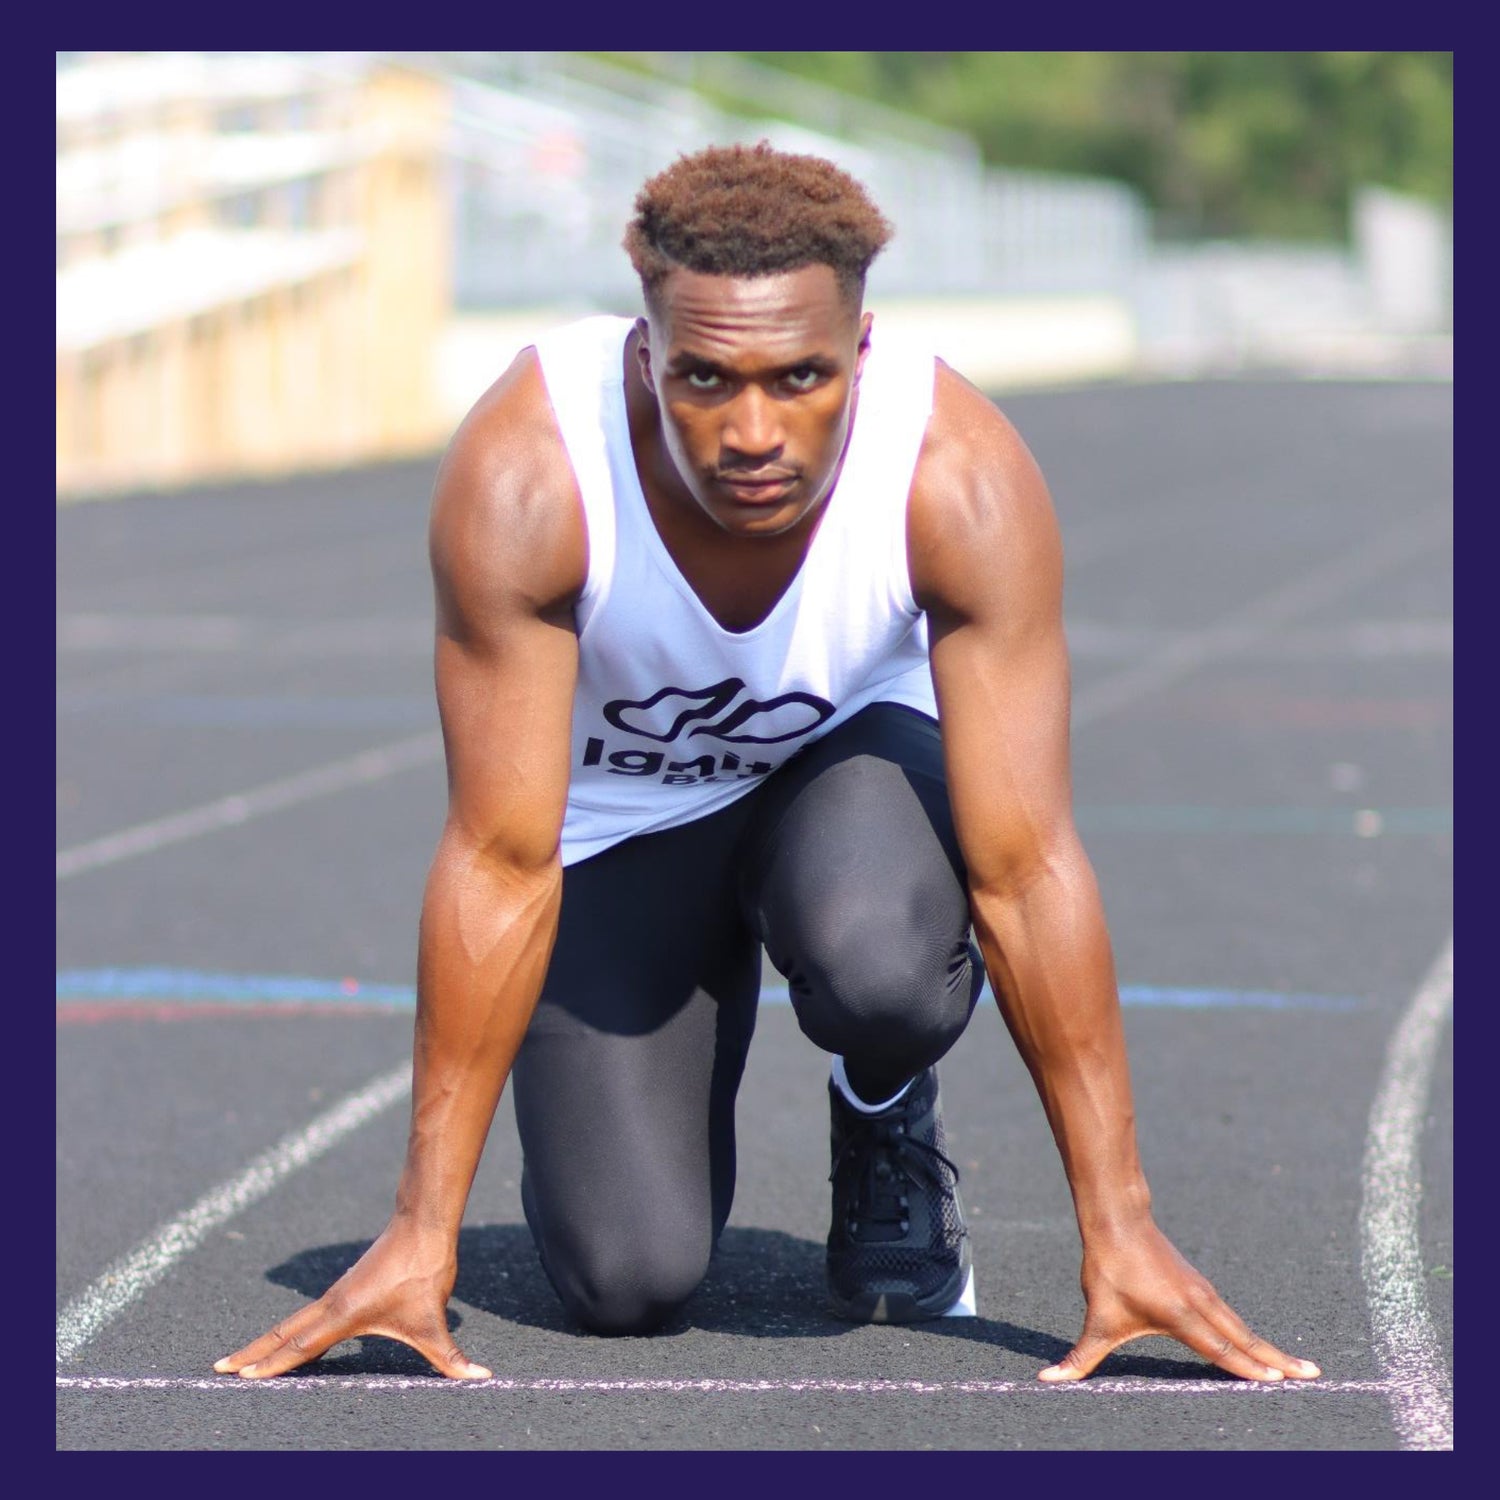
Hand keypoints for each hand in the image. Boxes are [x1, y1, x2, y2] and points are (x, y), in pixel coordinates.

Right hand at [214, 1220, 491, 1380]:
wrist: (424, 1224)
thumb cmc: (424, 1270)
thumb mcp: (436, 1321)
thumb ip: (453, 1358)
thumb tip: (481, 1378)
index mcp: (344, 1315)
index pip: (301, 1346)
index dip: (271, 1364)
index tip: (241, 1377)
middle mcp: (332, 1304)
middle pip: (284, 1332)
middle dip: (252, 1352)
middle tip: (219, 1368)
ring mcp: (337, 1293)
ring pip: (294, 1321)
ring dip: (266, 1340)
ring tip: (241, 1358)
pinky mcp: (346, 1288)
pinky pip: (309, 1314)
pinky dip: (290, 1328)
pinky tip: (288, 1337)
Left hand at [1039, 1220, 1320, 1382]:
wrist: (1117, 1219)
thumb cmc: (1107, 1271)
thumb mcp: (1095, 1319)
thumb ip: (1079, 1358)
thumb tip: (1047, 1381)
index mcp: (1181, 1316)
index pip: (1221, 1350)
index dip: (1248, 1370)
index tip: (1279, 1384)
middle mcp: (1200, 1303)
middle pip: (1245, 1338)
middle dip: (1277, 1360)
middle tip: (1311, 1375)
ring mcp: (1203, 1291)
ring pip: (1241, 1325)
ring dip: (1268, 1347)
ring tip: (1297, 1366)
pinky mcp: (1199, 1283)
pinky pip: (1230, 1314)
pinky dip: (1249, 1332)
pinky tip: (1257, 1344)